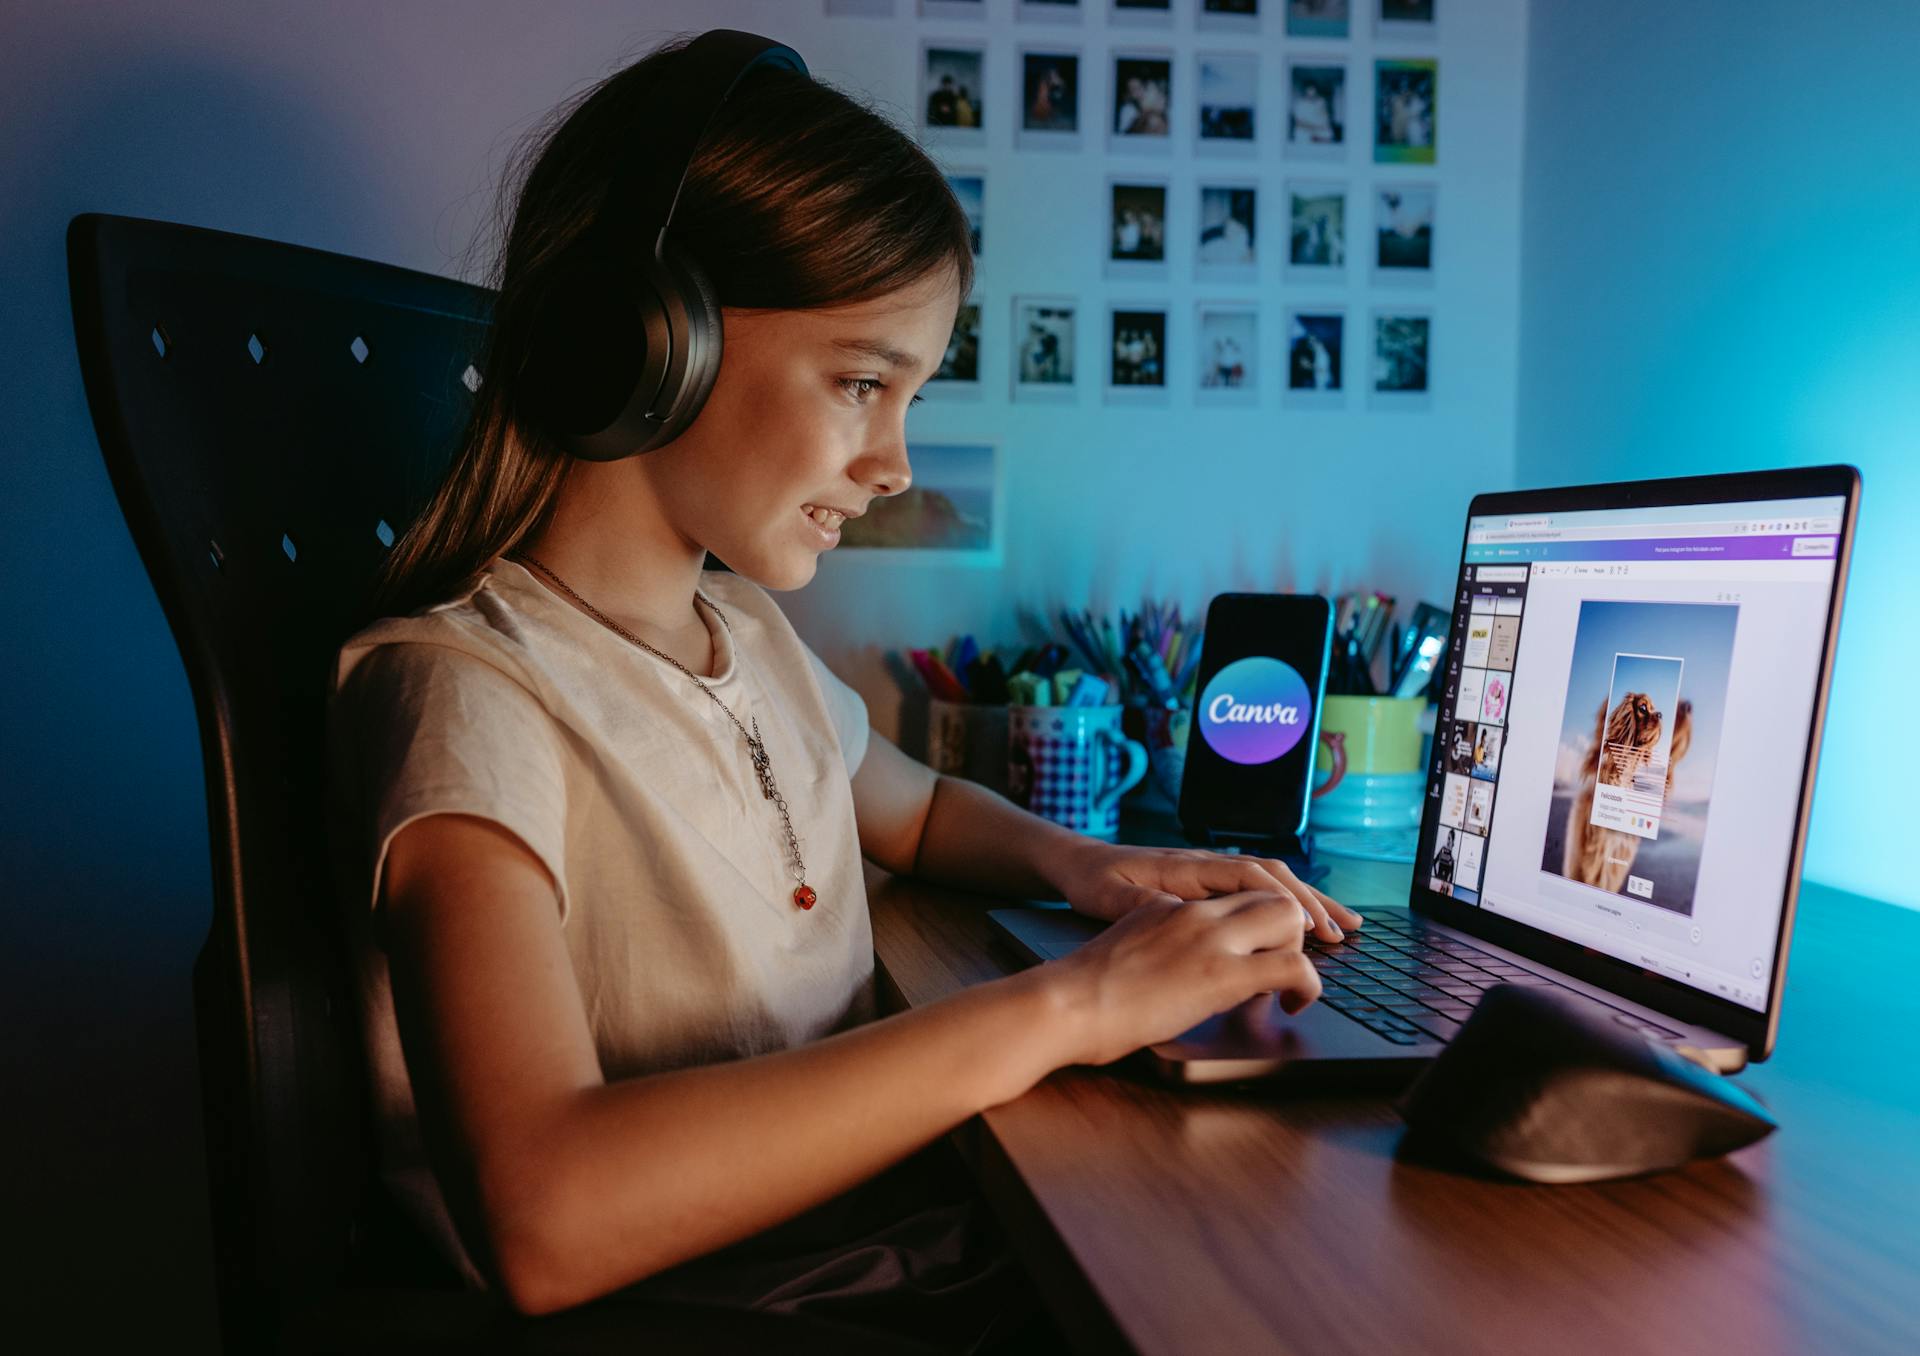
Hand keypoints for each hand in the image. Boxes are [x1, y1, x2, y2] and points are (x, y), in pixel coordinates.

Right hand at [1037, 890, 1322, 1067]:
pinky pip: (1292, 966)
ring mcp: (1211, 938)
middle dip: (1295, 921)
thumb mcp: (1126, 948)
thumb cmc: (1084, 991)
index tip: (1280, 933)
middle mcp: (1196, 911)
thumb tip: (1176, 972)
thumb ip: (1158, 945)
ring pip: (1289, 916)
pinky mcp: (1223, 973)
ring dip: (1302, 949)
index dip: (1264, 909)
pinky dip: (1307, 984)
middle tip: (1294, 958)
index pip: (1234, 887)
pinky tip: (1294, 1003)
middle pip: (1272, 889)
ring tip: (1294, 987)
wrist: (1068, 1003)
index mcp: (1170, 904)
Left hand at [1051, 840, 1363, 943]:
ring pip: (1269, 883)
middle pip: (1272, 875)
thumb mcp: (1110, 898)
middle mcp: (1206, 865)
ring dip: (1306, 902)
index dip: (1285, 898)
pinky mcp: (1206, 887)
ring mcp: (1209, 875)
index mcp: (1189, 867)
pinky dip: (1285, 906)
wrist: (1078, 866)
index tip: (1310, 926)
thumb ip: (1142, 906)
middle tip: (1345, 931)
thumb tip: (1175, 913)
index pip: (1251, 875)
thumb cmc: (1094, 882)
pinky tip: (1301, 926)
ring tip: (1342, 926)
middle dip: (1312, 900)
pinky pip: (1255, 893)